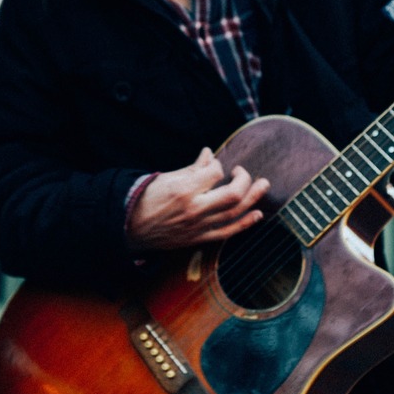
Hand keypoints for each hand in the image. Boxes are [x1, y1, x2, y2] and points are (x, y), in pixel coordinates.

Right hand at [127, 147, 270, 251]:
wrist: (130, 227)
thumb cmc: (146, 199)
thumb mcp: (167, 177)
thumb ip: (192, 168)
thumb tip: (210, 154)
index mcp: (184, 189)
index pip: (215, 172)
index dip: (219, 165)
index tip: (214, 164)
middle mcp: (194, 209)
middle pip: (233, 194)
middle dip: (244, 180)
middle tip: (243, 172)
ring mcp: (198, 226)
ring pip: (234, 212)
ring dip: (253, 198)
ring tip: (263, 185)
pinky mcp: (199, 238)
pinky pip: (227, 232)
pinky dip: (245, 223)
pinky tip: (257, 214)